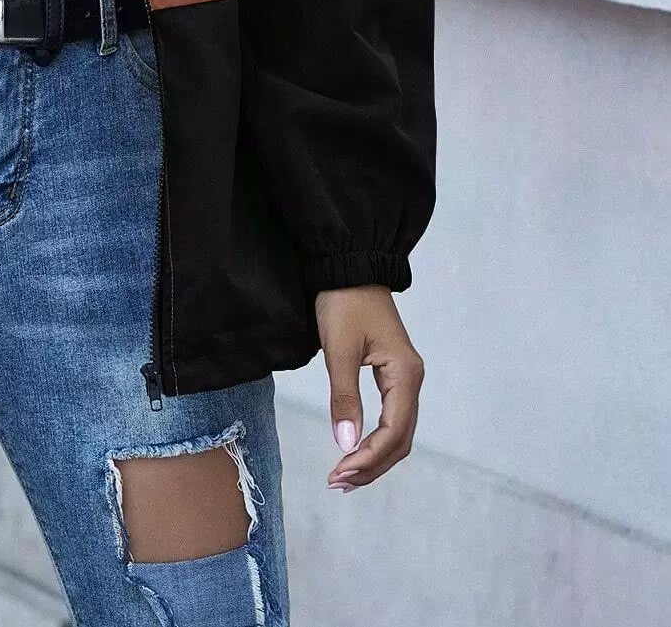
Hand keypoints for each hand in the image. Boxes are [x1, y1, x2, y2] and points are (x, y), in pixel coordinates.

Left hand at [316, 285, 423, 490]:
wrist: (348, 267)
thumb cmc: (344, 303)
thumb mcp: (339, 349)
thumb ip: (344, 397)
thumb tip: (346, 445)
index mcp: (405, 374)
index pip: (394, 432)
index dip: (369, 458)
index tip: (340, 472)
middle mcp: (412, 379)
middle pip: (400, 439)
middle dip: (372, 465)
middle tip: (338, 483)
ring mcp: (404, 377)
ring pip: (397, 431)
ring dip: (374, 456)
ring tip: (344, 476)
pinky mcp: (393, 373)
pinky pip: (391, 416)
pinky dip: (375, 439)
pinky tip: (356, 451)